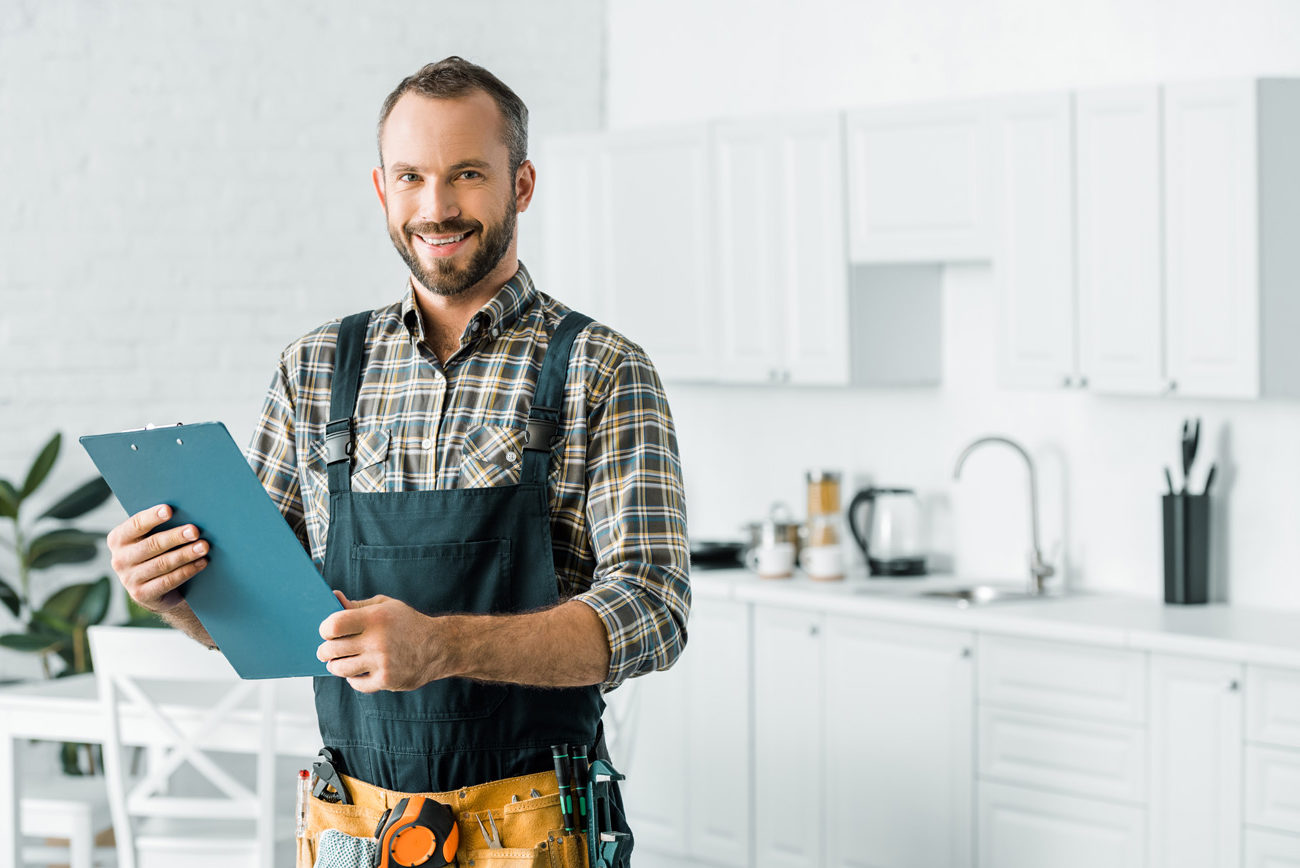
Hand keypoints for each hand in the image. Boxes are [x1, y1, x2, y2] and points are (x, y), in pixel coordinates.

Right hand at [107, 505, 208, 612]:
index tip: (169, 510)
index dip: (152, 517)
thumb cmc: (156, 553)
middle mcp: (119, 559)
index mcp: (118, 539)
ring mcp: (128, 579)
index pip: (135, 525)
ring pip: (162, 563)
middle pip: (152, 544)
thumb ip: (160, 526)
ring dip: (186, 554)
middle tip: (195, 531)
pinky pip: (168, 581)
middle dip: (176, 537)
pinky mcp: (141, 594)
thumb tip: (187, 510)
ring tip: (204, 546)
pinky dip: (187, 570)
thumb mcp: (151, 538)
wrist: (154, 589)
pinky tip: (202, 563)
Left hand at [317, 591, 452, 692]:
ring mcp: (382, 662)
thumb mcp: (385, 606)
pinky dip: (353, 679)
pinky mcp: (386, 680)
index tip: (328, 631)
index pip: (333, 625)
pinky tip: (358, 671)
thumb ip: (357, 606)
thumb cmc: (407, 623)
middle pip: (331, 649)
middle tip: (327, 650)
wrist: (439, 646)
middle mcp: (377, 640)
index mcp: (375, 617)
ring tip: (339, 661)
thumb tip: (333, 599)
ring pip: (340, 669)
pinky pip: (356, 684)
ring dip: (336, 666)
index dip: (325, 629)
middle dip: (325, 650)